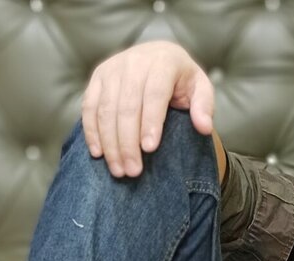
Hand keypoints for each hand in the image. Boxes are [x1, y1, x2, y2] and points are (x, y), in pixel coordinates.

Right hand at [81, 41, 215, 177]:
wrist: (157, 55)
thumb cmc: (181, 79)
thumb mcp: (200, 87)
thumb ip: (204, 106)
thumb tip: (204, 127)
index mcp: (163, 62)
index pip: (154, 94)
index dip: (150, 122)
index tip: (150, 149)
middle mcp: (134, 62)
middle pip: (126, 107)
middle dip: (128, 142)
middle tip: (132, 171)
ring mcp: (112, 69)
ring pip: (105, 109)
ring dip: (110, 143)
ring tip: (118, 170)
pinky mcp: (97, 77)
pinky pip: (89, 107)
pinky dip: (91, 131)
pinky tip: (98, 153)